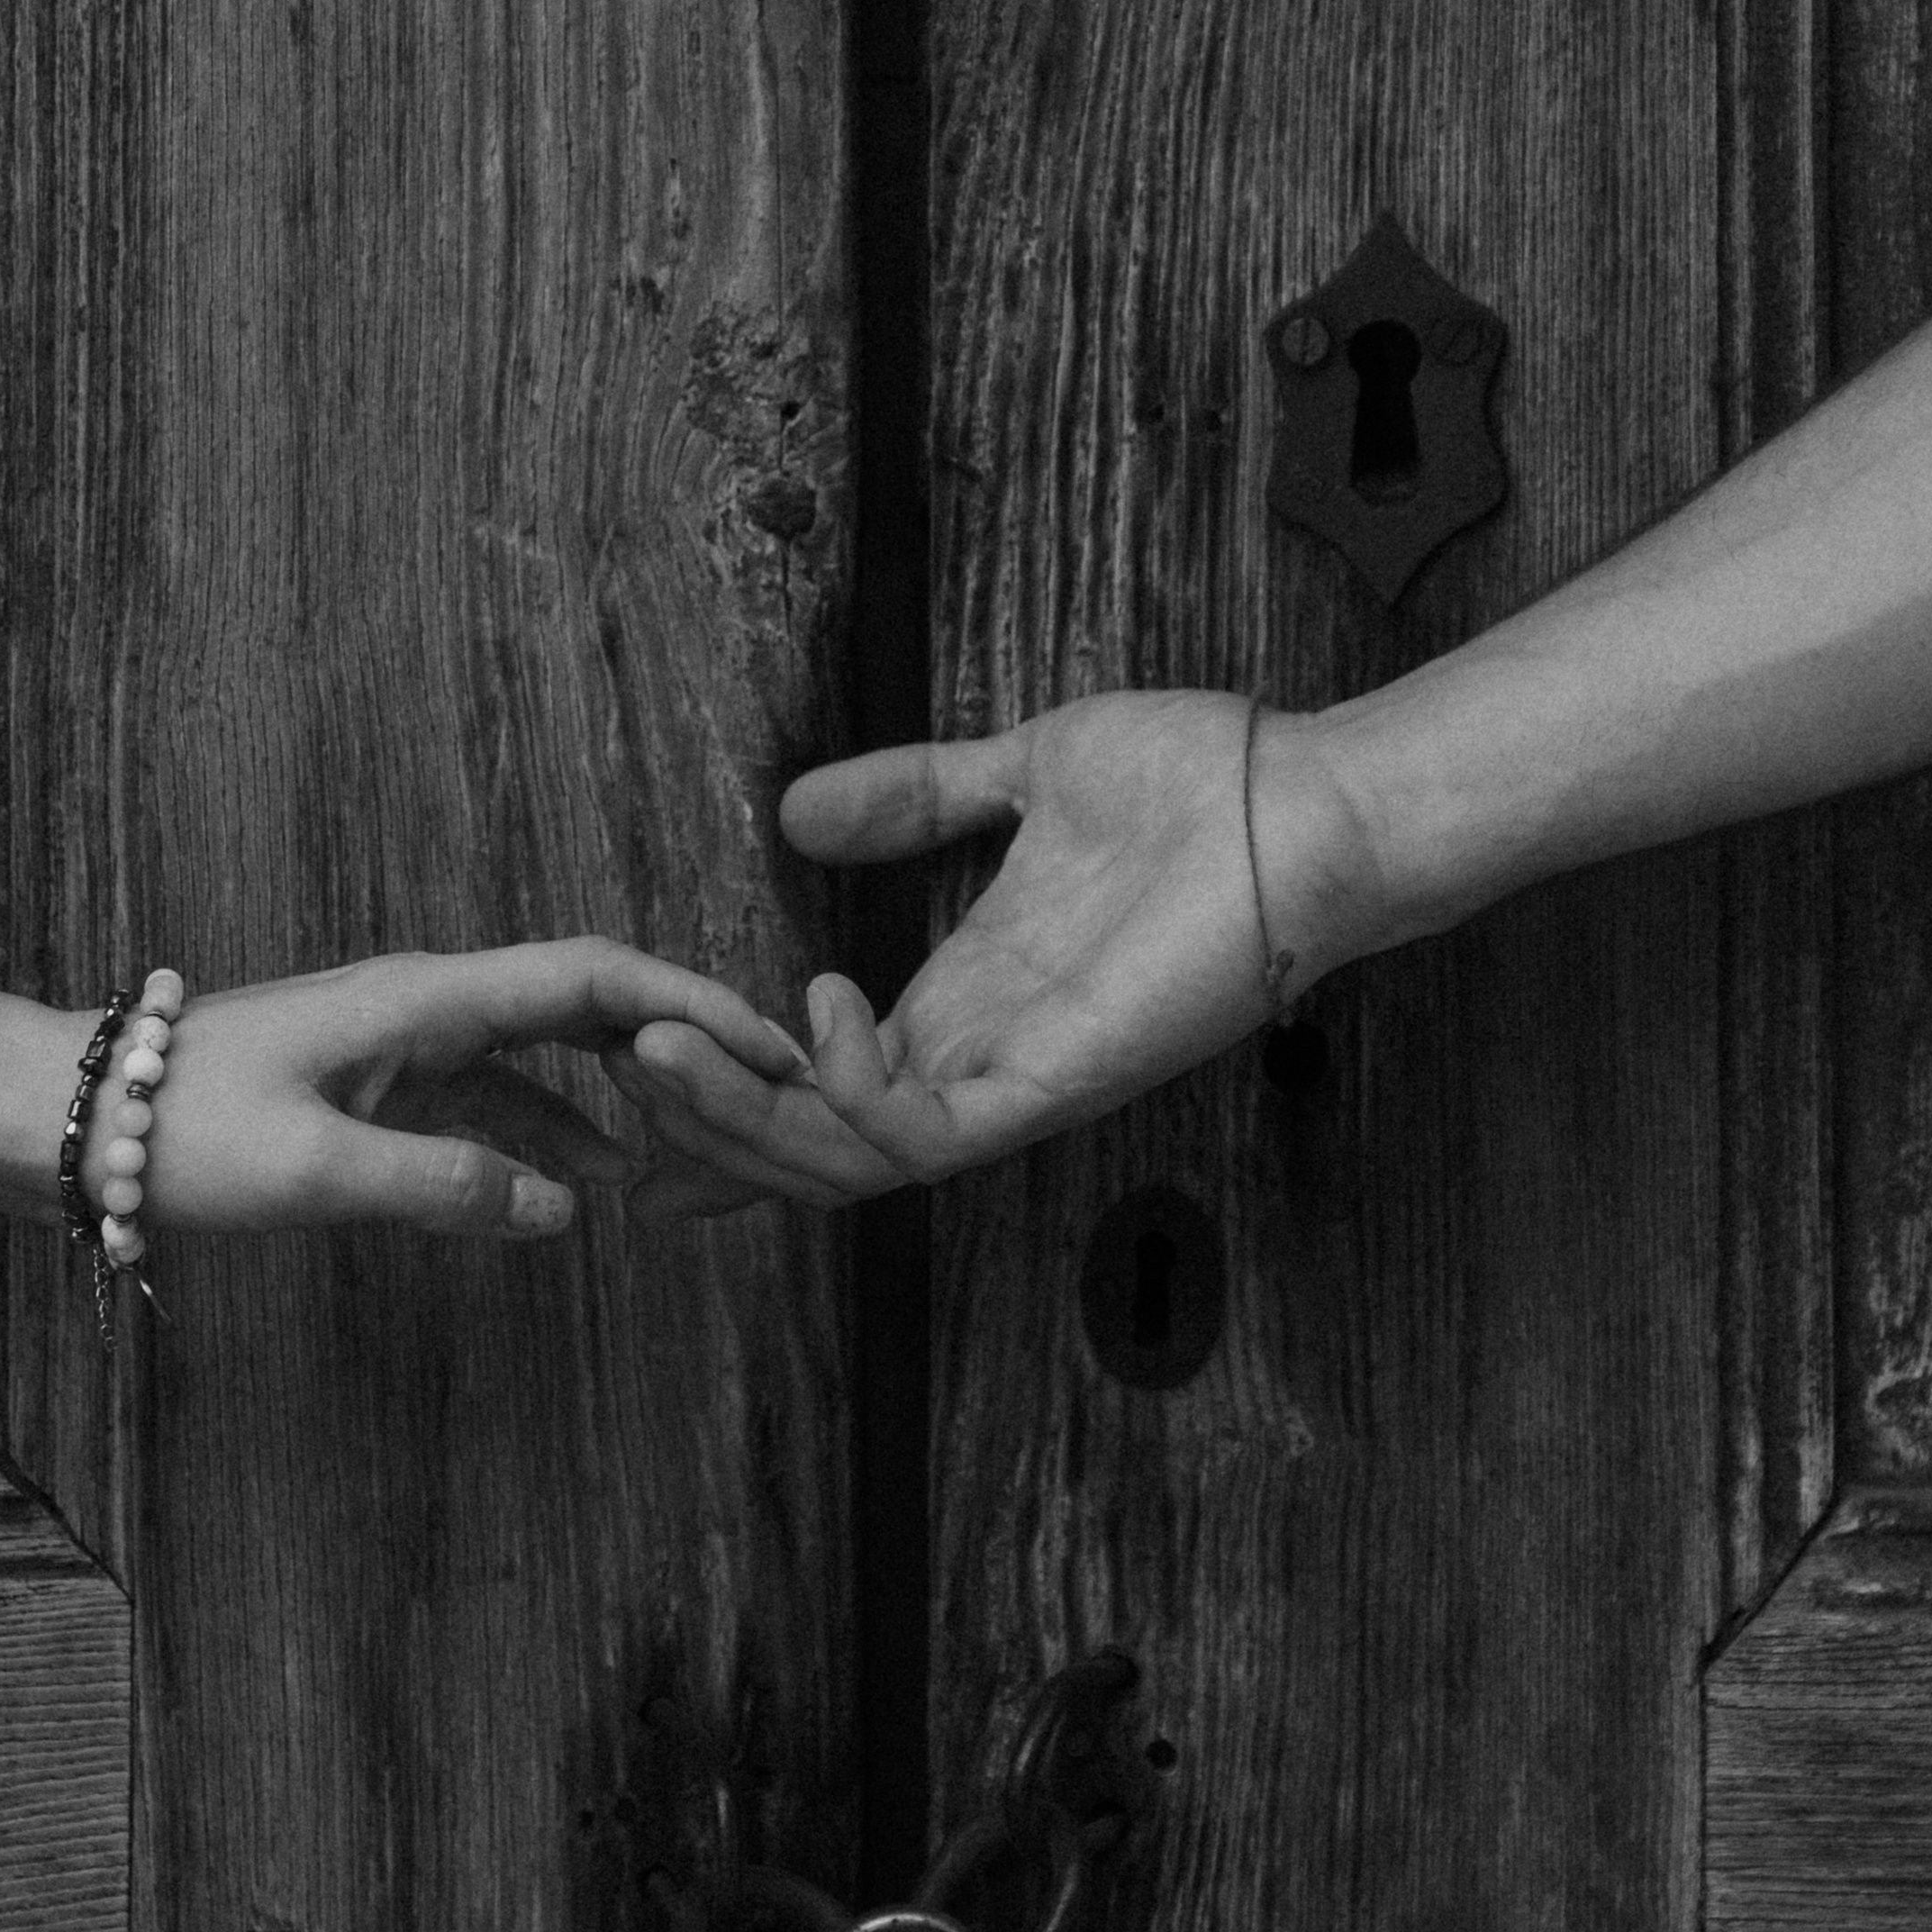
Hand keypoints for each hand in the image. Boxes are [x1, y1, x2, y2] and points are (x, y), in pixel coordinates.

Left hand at [84, 937, 808, 1239]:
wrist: (71, 1116)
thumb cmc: (177, 1129)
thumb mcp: (310, 1167)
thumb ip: (441, 1186)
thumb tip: (564, 1208)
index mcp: (430, 998)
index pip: (594, 980)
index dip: (692, 1005)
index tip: (771, 1043)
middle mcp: (436, 1005)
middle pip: (592, 1004)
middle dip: (684, 1041)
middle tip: (767, 1093)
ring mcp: (415, 1044)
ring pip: (554, 1056)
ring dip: (628, 1096)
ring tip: (700, 1151)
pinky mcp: (390, 1087)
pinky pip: (503, 1102)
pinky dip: (557, 1136)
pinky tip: (592, 1188)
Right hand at [607, 692, 1365, 1214]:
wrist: (1313, 794)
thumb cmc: (1199, 785)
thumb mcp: (1021, 770)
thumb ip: (915, 796)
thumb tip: (797, 810)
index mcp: (962, 994)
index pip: (819, 1079)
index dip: (725, 1086)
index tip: (625, 1067)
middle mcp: (977, 1051)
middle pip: (811, 1139)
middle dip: (705, 1119)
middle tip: (618, 1062)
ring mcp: (1019, 1074)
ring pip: (850, 1161)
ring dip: (747, 1122)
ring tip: (662, 1051)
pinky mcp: (1062, 1080)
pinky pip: (933, 1135)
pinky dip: (856, 1094)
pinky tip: (815, 1011)